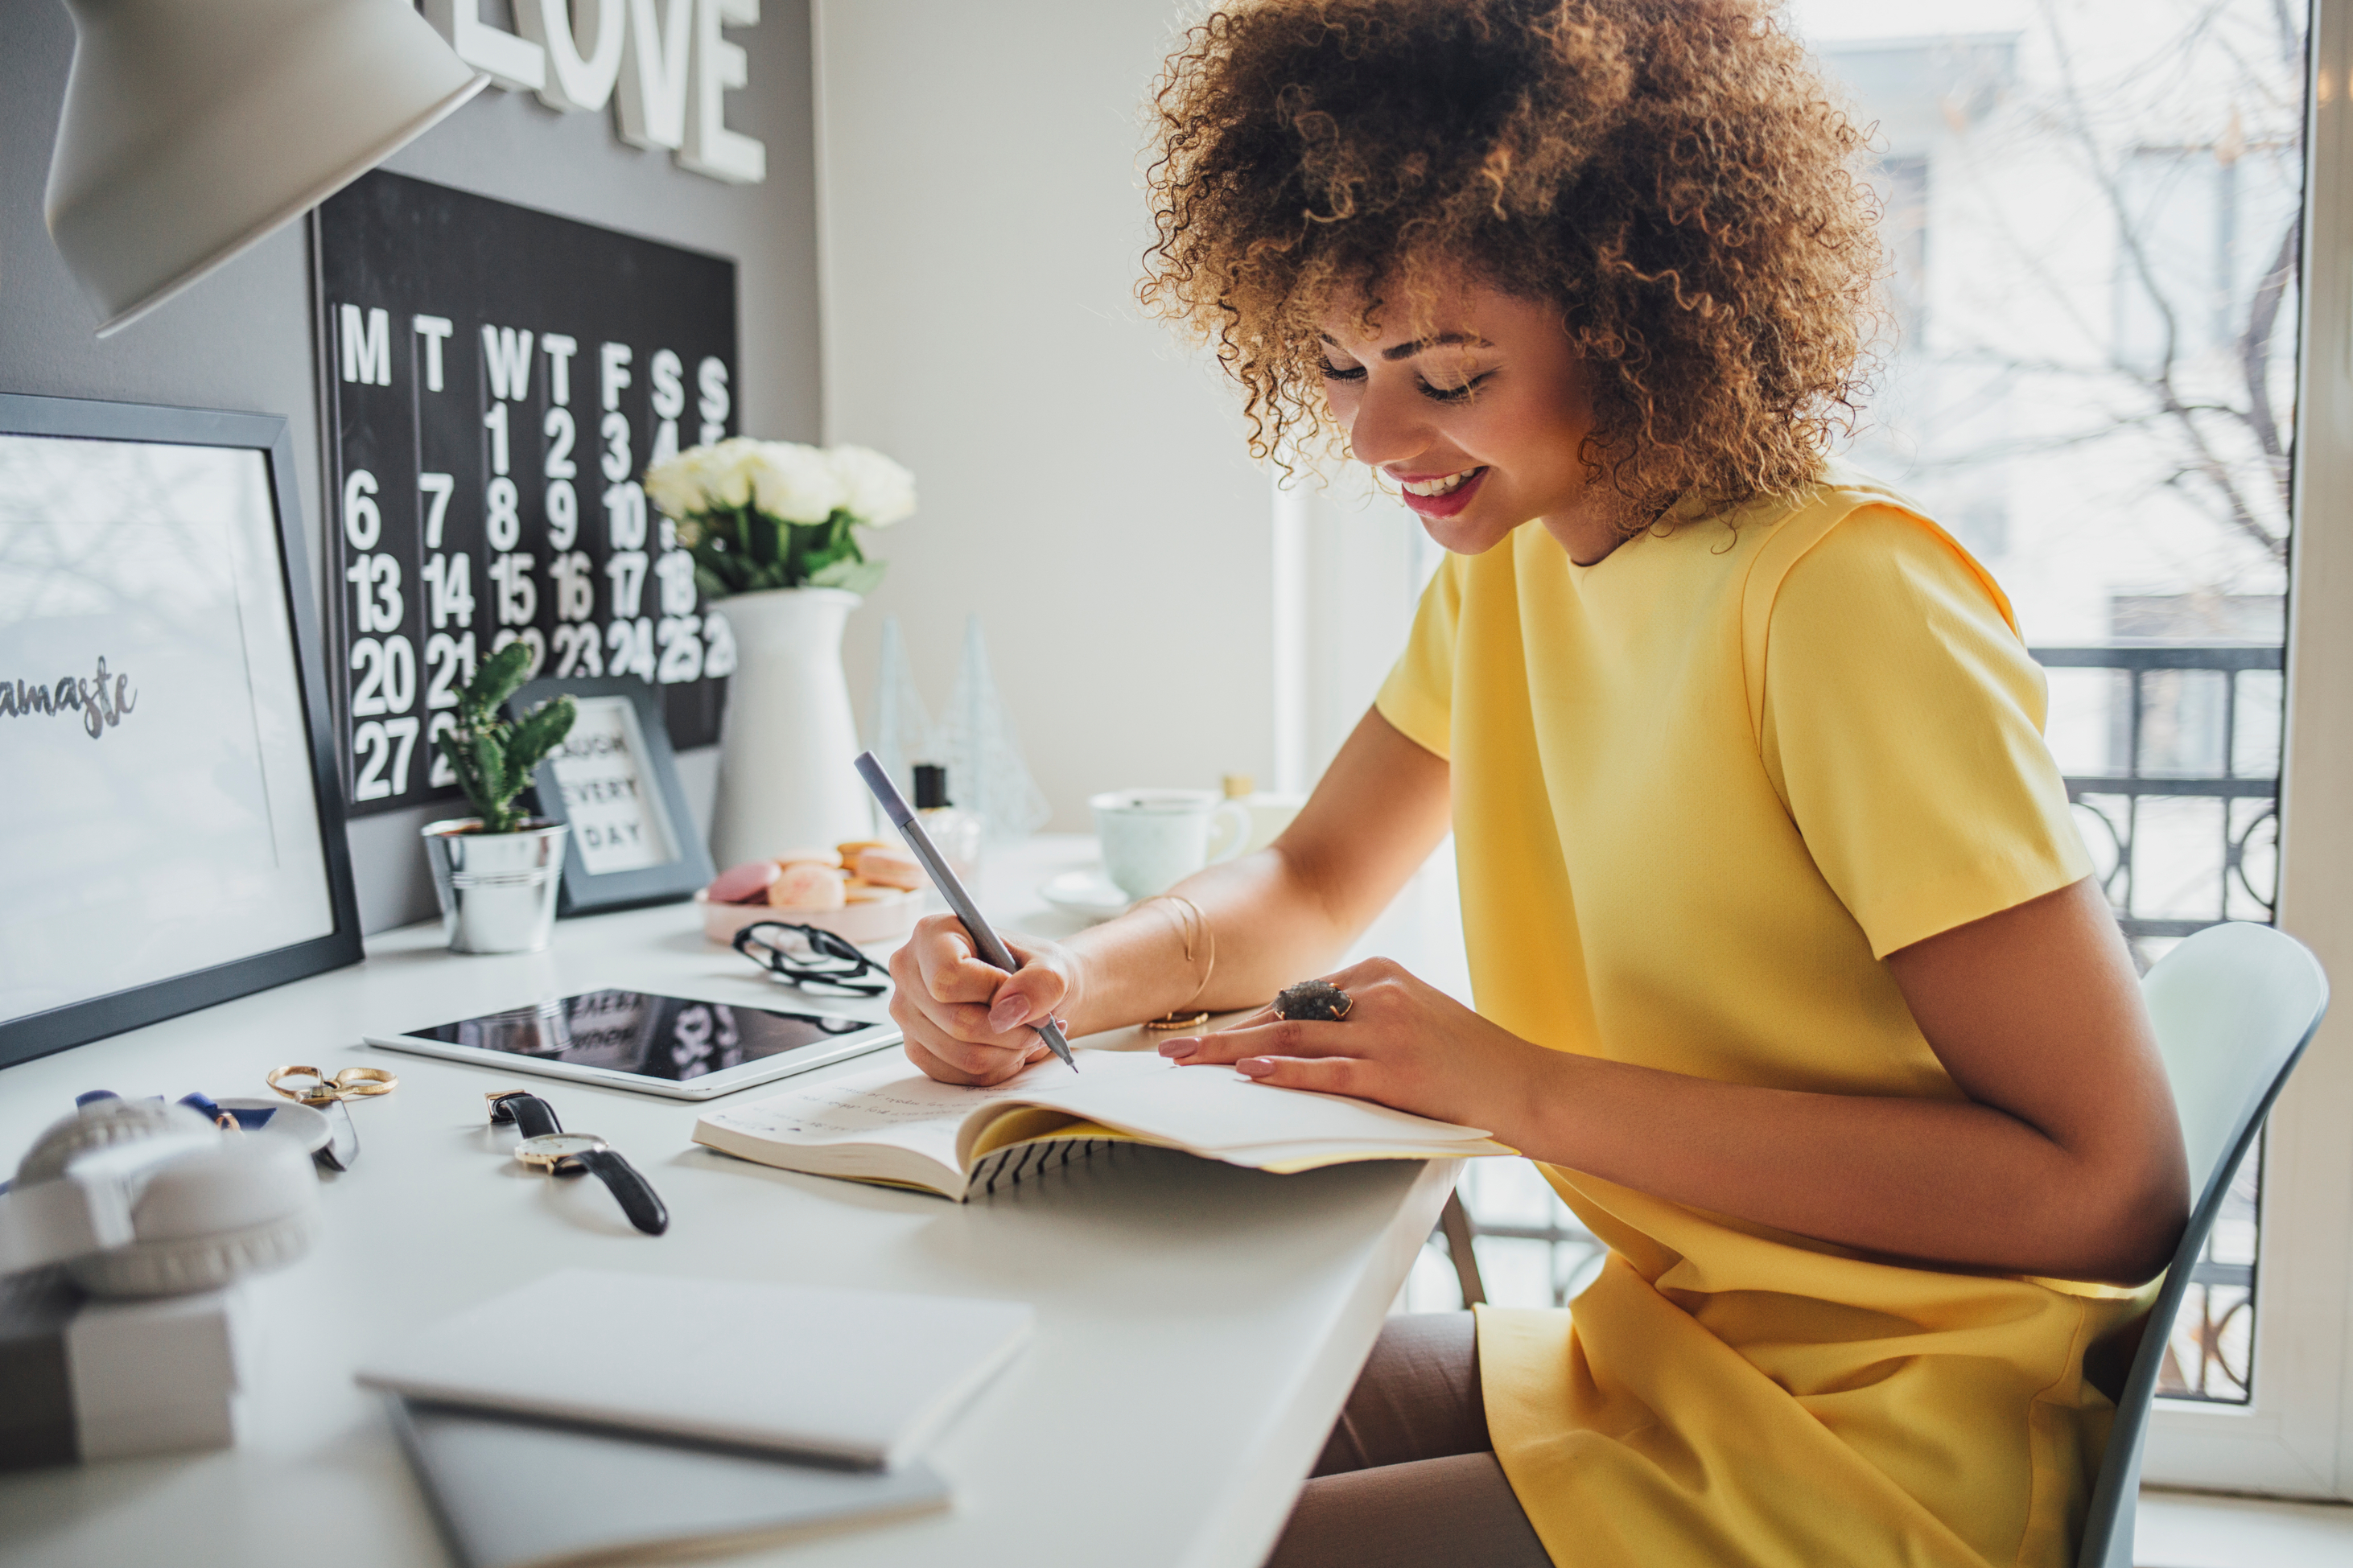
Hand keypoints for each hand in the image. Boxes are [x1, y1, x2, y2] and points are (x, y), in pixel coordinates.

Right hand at [889, 914, 1081, 1085]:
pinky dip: (995, 1068)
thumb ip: (1041, 981)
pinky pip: (960, 1074)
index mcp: (932, 934)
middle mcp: (909, 972)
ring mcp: (907, 1014)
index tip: (1022, 994)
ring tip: (1028, 1034)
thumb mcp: (1052, 964)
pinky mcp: (917, 1048)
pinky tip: (1008, 1047)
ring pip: (962, 1054)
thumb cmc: (1034, 970)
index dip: (992, 992)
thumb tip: (1010, 1010)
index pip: (948, 976)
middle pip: (956, 1021)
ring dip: (1008, 1052)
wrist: (1032, 992)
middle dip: (1011, 1030)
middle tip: (1041, 1024)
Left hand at [1156, 957, 1545, 1139]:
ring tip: (1189, 1063)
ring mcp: (1387, 1030)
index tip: (1206, 1037)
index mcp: (1380, 973)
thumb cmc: (1468, 1058)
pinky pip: (1328, 1071)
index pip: (1297, 998)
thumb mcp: (1414, 1015)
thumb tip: (1294, 1038)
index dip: (1247, 1022)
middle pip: (1284, 1013)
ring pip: (1294, 1039)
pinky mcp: (1395, 1071)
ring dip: (1233, 1053)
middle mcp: (1379, 992)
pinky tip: (1252, 1075)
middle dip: (1223, 1034)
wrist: (1525, 1084)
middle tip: (1173, 1048)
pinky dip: (1286, 1073)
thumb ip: (1361, 1017)